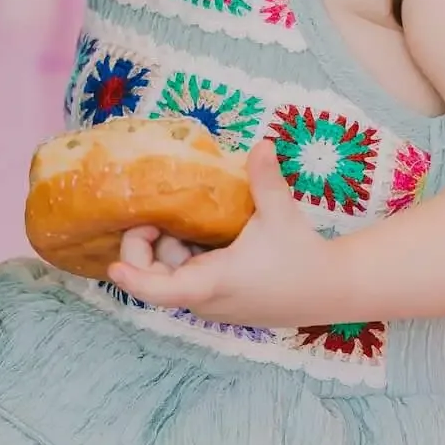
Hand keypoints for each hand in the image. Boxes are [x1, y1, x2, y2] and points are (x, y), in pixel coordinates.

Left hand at [108, 139, 344, 326]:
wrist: (331, 290)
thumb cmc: (303, 256)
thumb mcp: (282, 214)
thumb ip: (266, 179)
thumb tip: (262, 142)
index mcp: (213, 283)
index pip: (161, 291)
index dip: (134, 279)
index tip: (113, 267)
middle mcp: (205, 299)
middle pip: (157, 276)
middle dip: (147, 246)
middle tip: (154, 215)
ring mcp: (211, 303)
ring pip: (172, 275)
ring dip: (168, 248)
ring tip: (176, 215)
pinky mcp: (218, 300)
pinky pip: (188, 278)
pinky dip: (184, 256)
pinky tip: (198, 230)